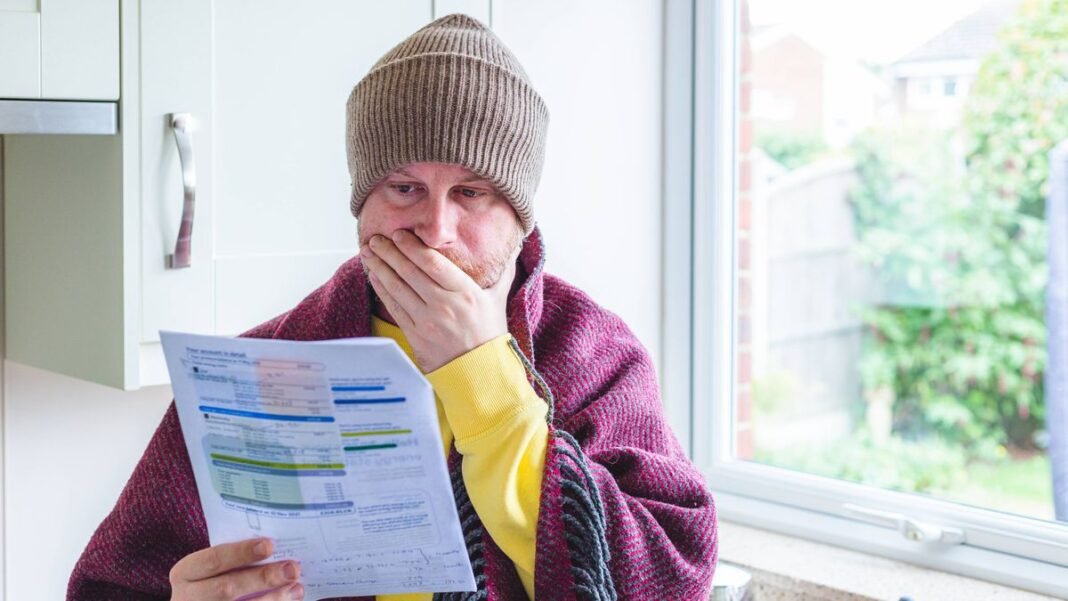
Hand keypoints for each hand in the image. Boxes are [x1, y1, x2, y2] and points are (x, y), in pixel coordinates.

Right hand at [169, 538, 302, 600]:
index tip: (270, 545)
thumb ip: (234, 560)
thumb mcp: (209, 570)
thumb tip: (277, 549)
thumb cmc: (210, 582)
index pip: (214, 560)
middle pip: (227, 588)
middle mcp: (187, 598)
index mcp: (185, 573)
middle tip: (293, 568)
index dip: (242, 552)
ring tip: (296, 588)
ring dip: (273, 599)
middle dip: (263, 577)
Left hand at [361, 229, 517, 371]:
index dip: (413, 247)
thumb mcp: (498, 300)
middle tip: (376, 238)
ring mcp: (427, 321)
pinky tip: (374, 276)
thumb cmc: (489, 335)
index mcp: (465, 293)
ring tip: (368, 252)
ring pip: (397, 288)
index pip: (433, 263)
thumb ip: (503, 272)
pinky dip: (382, 290)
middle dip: (390, 253)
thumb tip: (514, 248)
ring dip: (380, 268)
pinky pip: (394, 307)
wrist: (480, 372)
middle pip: (410, 272)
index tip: (400, 234)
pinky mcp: (415, 335)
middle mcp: (444, 305)